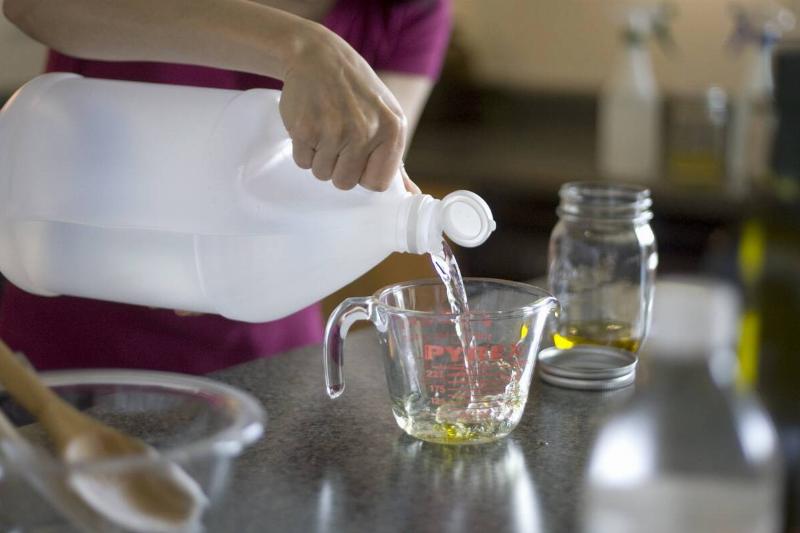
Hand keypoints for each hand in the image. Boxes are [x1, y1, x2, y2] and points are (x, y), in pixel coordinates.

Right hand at [279, 23, 406, 191]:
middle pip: (346, 183)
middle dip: (338, 167)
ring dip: (320, 157)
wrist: (319, 56)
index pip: (377, 184)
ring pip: (322, 174)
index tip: (358, 157)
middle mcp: (366, 131)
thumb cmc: (357, 92)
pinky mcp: (306, 129)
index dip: (363, 174)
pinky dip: (303, 148)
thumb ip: (396, 160)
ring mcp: (334, 131)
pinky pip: (302, 162)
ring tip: (324, 128)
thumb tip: (412, 195)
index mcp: (393, 130)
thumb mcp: (387, 118)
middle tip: (337, 138)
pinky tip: (311, 123)